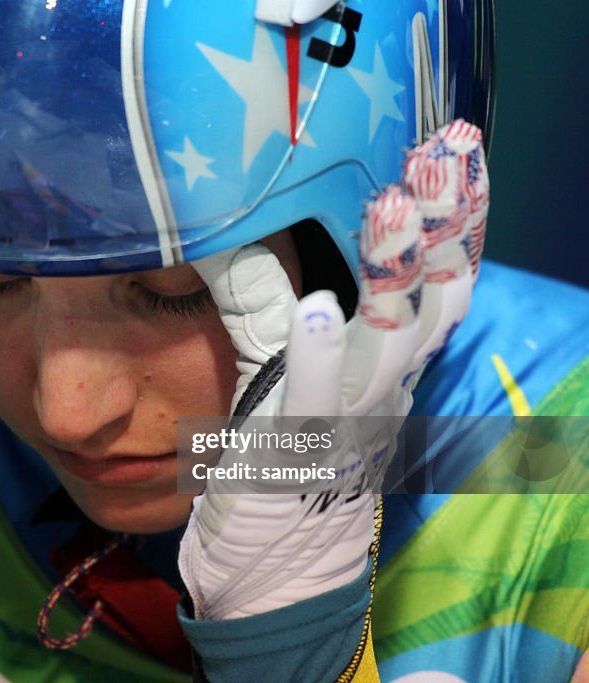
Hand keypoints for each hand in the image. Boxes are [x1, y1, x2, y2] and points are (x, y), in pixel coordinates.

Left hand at [180, 120, 488, 619]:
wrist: (280, 569)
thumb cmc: (292, 469)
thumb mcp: (311, 386)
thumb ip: (309, 325)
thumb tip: (284, 256)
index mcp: (389, 374)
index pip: (437, 288)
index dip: (454, 224)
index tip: (455, 158)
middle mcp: (383, 393)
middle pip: (431, 302)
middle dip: (443, 229)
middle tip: (447, 156)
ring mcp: (347, 423)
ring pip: (388, 342)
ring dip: (392, 275)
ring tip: (392, 207)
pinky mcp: (298, 453)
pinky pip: (315, 400)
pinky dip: (320, 356)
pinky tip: (321, 308)